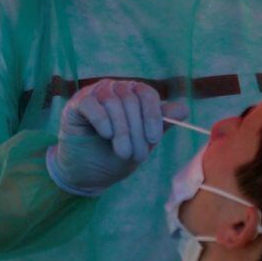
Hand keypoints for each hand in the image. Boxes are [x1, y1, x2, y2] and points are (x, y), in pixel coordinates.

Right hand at [47, 79, 187, 195]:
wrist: (88, 172)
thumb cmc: (118, 155)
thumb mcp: (143, 142)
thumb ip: (161, 124)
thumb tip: (184, 109)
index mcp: (134, 94)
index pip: (147, 94)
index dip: (152, 115)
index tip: (154, 139)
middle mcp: (116, 89)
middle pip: (130, 100)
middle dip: (136, 131)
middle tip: (137, 156)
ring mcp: (95, 93)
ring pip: (112, 103)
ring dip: (121, 131)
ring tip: (123, 152)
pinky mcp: (77, 103)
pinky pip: (92, 104)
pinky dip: (101, 121)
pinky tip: (106, 135)